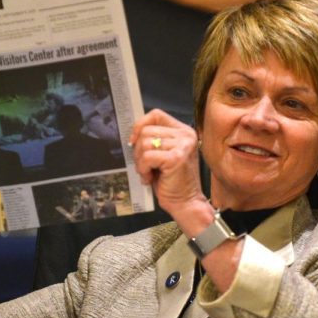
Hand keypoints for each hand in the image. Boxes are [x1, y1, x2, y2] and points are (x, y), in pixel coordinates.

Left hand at [130, 109, 243, 293]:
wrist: (186, 203)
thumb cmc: (172, 182)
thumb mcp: (162, 155)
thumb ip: (153, 140)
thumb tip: (132, 134)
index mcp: (183, 131)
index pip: (156, 114)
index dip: (140, 125)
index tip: (133, 141)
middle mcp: (186, 135)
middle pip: (146, 130)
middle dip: (138, 151)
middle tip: (146, 167)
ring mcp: (183, 145)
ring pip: (144, 143)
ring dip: (141, 162)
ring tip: (149, 173)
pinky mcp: (176, 157)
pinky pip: (147, 156)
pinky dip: (143, 169)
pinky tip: (150, 178)